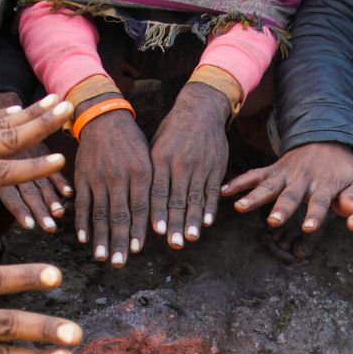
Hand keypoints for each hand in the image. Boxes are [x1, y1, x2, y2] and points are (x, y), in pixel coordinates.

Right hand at [73, 94, 151, 266]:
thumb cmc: (132, 142)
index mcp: (139, 172)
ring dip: (100, 238)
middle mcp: (118, 176)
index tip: (138, 250)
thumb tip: (159, 218)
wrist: (103, 118)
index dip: (138, 229)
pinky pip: (83, 204)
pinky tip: (84, 239)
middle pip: (119, 215)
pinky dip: (83, 222)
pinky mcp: (83, 177)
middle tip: (119, 263)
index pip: (140, 207)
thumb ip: (152, 187)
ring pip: (100, 213)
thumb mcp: (148, 159)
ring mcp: (98, 178)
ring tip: (102, 258)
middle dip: (119, 242)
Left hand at [149, 82, 228, 249]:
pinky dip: (210, 208)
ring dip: (193, 221)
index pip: (158, 191)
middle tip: (174, 244)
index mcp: (162, 158)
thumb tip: (137, 201)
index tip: (157, 232)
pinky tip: (207, 223)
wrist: (201, 109)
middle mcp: (182, 163)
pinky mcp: (216, 167)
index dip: (158, 212)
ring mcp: (201, 166)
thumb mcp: (155, 146)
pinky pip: (212, 191)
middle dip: (176, 223)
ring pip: (196, 198)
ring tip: (191, 238)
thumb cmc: (171, 132)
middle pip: (178, 199)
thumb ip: (150, 172)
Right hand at [222, 142, 352, 236]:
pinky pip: (254, 175)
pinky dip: (239, 182)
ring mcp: (285, 174)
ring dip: (253, 196)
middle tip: (273, 222)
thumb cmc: (342, 168)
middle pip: (290, 196)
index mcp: (323, 185)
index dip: (315, 215)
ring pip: (268, 186)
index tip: (309, 228)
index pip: (319, 202)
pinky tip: (223, 191)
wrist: (327, 140)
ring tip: (239, 207)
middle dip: (282, 209)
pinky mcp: (272, 170)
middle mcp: (301, 179)